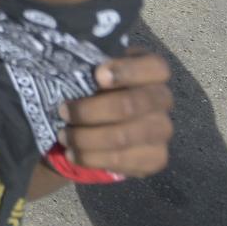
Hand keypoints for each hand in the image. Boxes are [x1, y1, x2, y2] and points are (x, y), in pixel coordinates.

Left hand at [57, 52, 173, 178]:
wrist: (108, 120)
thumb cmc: (99, 84)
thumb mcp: (97, 68)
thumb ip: (91, 64)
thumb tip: (67, 64)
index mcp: (153, 70)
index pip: (154, 67)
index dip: (127, 71)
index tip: (97, 75)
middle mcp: (163, 99)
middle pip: (130, 105)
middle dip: (90, 110)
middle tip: (63, 111)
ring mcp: (162, 130)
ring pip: (123, 136)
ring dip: (86, 138)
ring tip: (63, 136)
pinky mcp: (156, 158)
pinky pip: (123, 161)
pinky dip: (91, 158)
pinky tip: (73, 153)